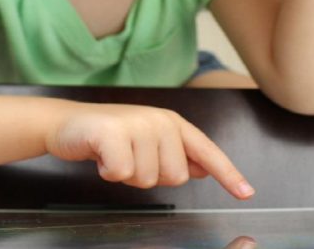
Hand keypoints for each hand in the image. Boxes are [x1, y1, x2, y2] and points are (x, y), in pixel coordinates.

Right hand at [45, 103, 254, 199]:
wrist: (67, 123)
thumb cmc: (109, 136)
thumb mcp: (148, 141)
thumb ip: (176, 153)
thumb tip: (203, 169)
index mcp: (172, 123)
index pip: (206, 151)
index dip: (228, 174)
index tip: (246, 193)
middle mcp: (159, 121)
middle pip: (175, 176)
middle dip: (150, 176)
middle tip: (130, 158)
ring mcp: (137, 125)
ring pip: (147, 179)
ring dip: (127, 176)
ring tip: (114, 155)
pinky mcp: (112, 134)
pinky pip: (121, 174)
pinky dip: (108, 173)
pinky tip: (100, 156)